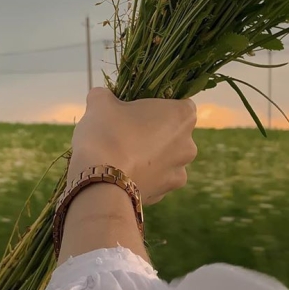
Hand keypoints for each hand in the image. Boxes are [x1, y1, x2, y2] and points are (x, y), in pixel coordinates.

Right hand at [67, 87, 197, 205]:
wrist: (100, 181)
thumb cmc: (106, 133)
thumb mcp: (101, 103)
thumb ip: (106, 95)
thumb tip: (102, 96)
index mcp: (182, 116)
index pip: (179, 103)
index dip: (159, 104)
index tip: (139, 108)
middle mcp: (188, 145)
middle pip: (174, 133)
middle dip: (155, 132)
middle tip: (127, 131)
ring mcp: (179, 173)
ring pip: (165, 158)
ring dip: (150, 156)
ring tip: (122, 155)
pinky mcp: (164, 194)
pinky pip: (155, 179)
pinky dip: (142, 176)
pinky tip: (122, 173)